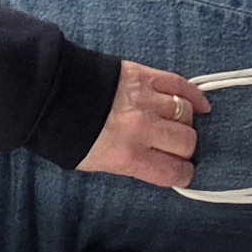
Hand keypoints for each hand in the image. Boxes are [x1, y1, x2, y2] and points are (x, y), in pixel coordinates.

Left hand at [77, 61, 210, 187]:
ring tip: (178, 126)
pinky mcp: (145, 76)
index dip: (183, 175)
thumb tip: (158, 164)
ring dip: (185, 122)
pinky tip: (199, 106)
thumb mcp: (97, 164)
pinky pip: (180, 85)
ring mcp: (145, 99)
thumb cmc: (70, 134)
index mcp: (127, 156)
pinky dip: (194, 96)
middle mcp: (141, 129)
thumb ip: (130, 164)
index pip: (172, 171)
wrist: (51, 95)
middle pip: (186, 141)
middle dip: (186, 149)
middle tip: (178, 148)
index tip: (184, 172)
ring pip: (185, 113)